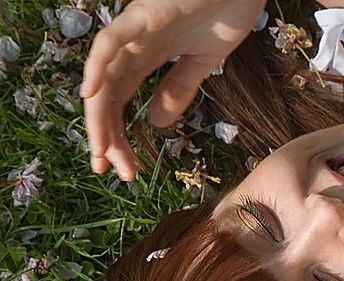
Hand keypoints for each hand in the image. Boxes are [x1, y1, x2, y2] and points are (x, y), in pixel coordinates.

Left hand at [80, 0, 267, 180]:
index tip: (126, 170)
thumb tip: (154, 123)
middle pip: (107, 97)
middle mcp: (134, 46)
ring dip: (99, 116)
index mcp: (147, 56)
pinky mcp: (145, 14)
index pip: (122, 102)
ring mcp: (136, 29)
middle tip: (112, 172)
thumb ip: (178, 89)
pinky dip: (96, 66)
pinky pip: (112, 41)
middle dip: (106, 137)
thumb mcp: (203, 62)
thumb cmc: (225, 9)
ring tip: (100, 151)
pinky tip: (89, 95)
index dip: (119, 136)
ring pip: (104, 77)